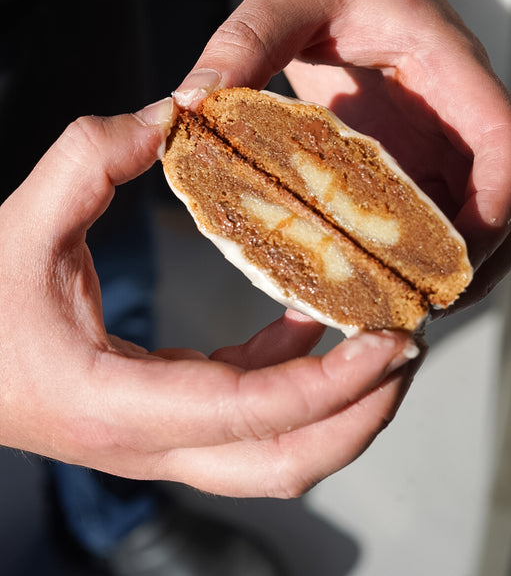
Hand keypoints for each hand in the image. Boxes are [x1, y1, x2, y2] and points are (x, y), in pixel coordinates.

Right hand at [0, 100, 420, 493]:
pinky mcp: (163, 420)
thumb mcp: (25, 222)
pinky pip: (246, 415)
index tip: (389, 341)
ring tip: (378, 343)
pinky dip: (291, 376)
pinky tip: (306, 320)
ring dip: (335, 407)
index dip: (331, 383)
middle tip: (406, 350)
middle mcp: (147, 442)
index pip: (251, 412)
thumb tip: (174, 114)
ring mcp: (158, 440)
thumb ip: (94, 157)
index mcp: (118, 403)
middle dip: (360, 416)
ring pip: (272, 457)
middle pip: (283, 464)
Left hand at [175, 0, 510, 307]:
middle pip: (500, 193)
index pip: (505, 143)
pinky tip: (362, 269)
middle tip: (427, 308)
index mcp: (449, 66)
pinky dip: (402, 241)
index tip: (461, 255)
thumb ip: (243, 43)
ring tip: (396, 307)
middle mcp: (451, 104)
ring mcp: (429, 127)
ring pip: (461, 206)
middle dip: (475, 255)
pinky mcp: (398, 139)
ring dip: (440, 258)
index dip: (497, 205)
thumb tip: (190, 104)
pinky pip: (415, 199)